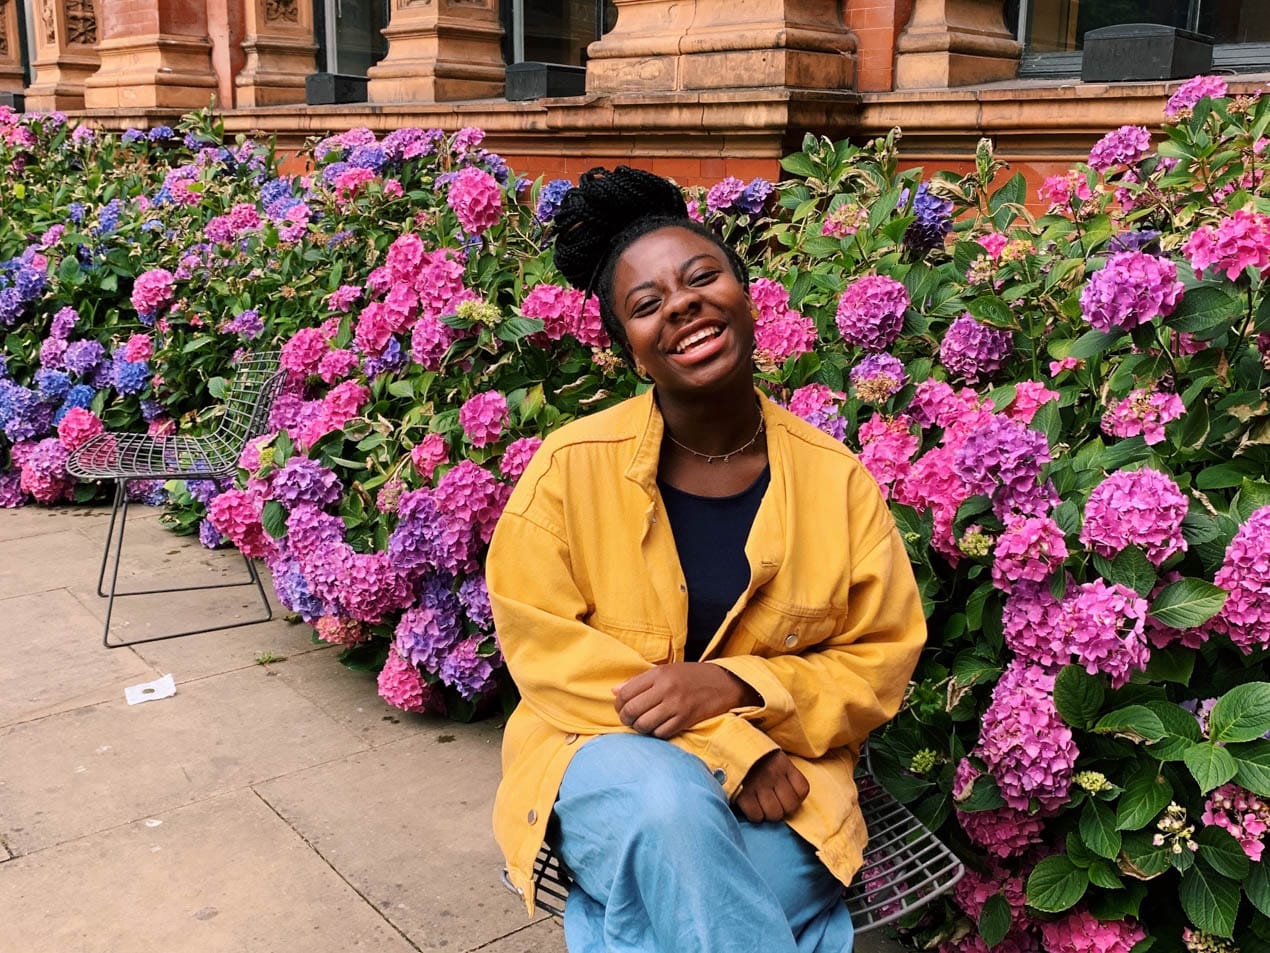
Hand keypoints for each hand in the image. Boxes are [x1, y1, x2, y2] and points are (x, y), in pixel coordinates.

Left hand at [613, 662, 759, 738]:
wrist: (723, 682)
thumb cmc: (691, 676)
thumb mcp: (665, 671)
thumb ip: (639, 681)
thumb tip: (615, 692)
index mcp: (659, 674)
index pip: (626, 693)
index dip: (619, 704)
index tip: (622, 708)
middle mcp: (666, 688)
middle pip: (632, 710)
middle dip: (626, 719)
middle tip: (629, 720)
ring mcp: (677, 705)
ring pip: (645, 724)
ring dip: (639, 728)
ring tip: (642, 725)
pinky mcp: (686, 719)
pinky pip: (661, 733)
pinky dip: (656, 733)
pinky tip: (658, 728)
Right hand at [734, 750, 809, 822]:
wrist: (724, 741)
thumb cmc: (750, 753)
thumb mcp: (771, 754)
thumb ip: (782, 771)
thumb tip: (790, 795)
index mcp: (783, 763)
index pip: (802, 789)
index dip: (796, 797)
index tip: (785, 795)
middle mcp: (773, 774)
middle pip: (789, 806)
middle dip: (782, 809)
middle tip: (773, 803)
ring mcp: (758, 784)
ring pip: (774, 814)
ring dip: (768, 813)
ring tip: (761, 806)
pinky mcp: (743, 794)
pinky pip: (756, 815)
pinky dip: (754, 815)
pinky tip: (750, 806)